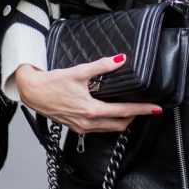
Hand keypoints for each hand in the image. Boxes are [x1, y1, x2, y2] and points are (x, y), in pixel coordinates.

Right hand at [15, 54, 161, 135]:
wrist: (32, 92)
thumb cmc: (52, 83)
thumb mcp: (79, 72)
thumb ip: (102, 66)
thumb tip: (120, 60)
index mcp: (91, 110)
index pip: (124, 112)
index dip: (142, 110)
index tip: (156, 108)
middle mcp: (88, 123)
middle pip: (120, 125)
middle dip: (135, 117)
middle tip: (146, 108)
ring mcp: (82, 127)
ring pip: (110, 129)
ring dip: (122, 121)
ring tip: (131, 109)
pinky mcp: (76, 127)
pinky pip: (99, 129)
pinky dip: (109, 122)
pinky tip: (110, 112)